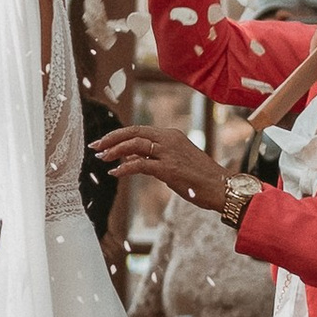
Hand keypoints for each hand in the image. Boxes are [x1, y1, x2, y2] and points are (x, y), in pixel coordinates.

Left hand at [95, 122, 227, 212]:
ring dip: (114, 151)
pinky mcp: (168, 168)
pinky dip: (124, 167)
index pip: (138, 129)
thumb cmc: (200, 177)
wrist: (221, 187)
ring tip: (102, 158)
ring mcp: (169, 153)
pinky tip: (115, 173)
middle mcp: (169, 139)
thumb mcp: (177, 161)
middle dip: (111, 138)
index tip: (103, 141)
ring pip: (134, 144)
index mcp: (171, 135)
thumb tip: (132, 159)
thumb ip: (156, 158)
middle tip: (95, 146)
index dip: (119, 134)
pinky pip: (140, 164)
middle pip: (133, 131)